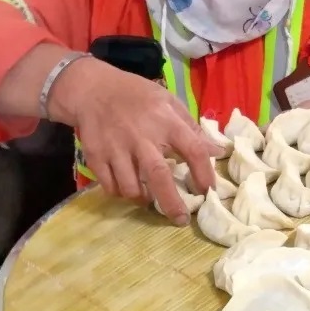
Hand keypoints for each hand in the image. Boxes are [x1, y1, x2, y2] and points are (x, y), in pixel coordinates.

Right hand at [49, 58, 220, 223]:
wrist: (92, 89)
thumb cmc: (136, 95)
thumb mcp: (167, 101)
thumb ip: (191, 128)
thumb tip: (217, 152)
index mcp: (165, 120)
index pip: (193, 149)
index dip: (204, 173)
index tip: (207, 190)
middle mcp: (141, 136)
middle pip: (158, 176)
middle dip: (171, 203)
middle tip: (180, 220)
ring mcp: (116, 148)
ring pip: (130, 187)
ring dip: (142, 199)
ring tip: (148, 199)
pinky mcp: (95, 156)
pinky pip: (110, 186)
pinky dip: (120, 193)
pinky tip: (126, 187)